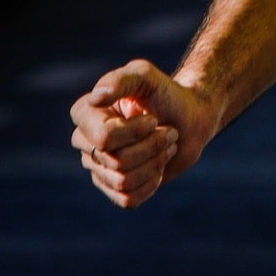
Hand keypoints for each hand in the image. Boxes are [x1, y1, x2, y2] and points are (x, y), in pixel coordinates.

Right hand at [69, 58, 212, 208]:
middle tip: (167, 131)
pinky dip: (152, 182)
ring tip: (166, 145)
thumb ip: (122, 79)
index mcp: (85, 114)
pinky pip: (127, 199)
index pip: (103, 137)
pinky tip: (159, 166)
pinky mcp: (115, 187)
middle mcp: (85, 142)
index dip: (135, 132)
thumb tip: (95, 98)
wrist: (190, 119)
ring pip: (122, 181)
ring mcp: (98, 167)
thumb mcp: (147, 76)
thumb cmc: (167, 94)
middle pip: (115, 161)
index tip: (153, 119)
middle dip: (151, 146)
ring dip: (155, 161)